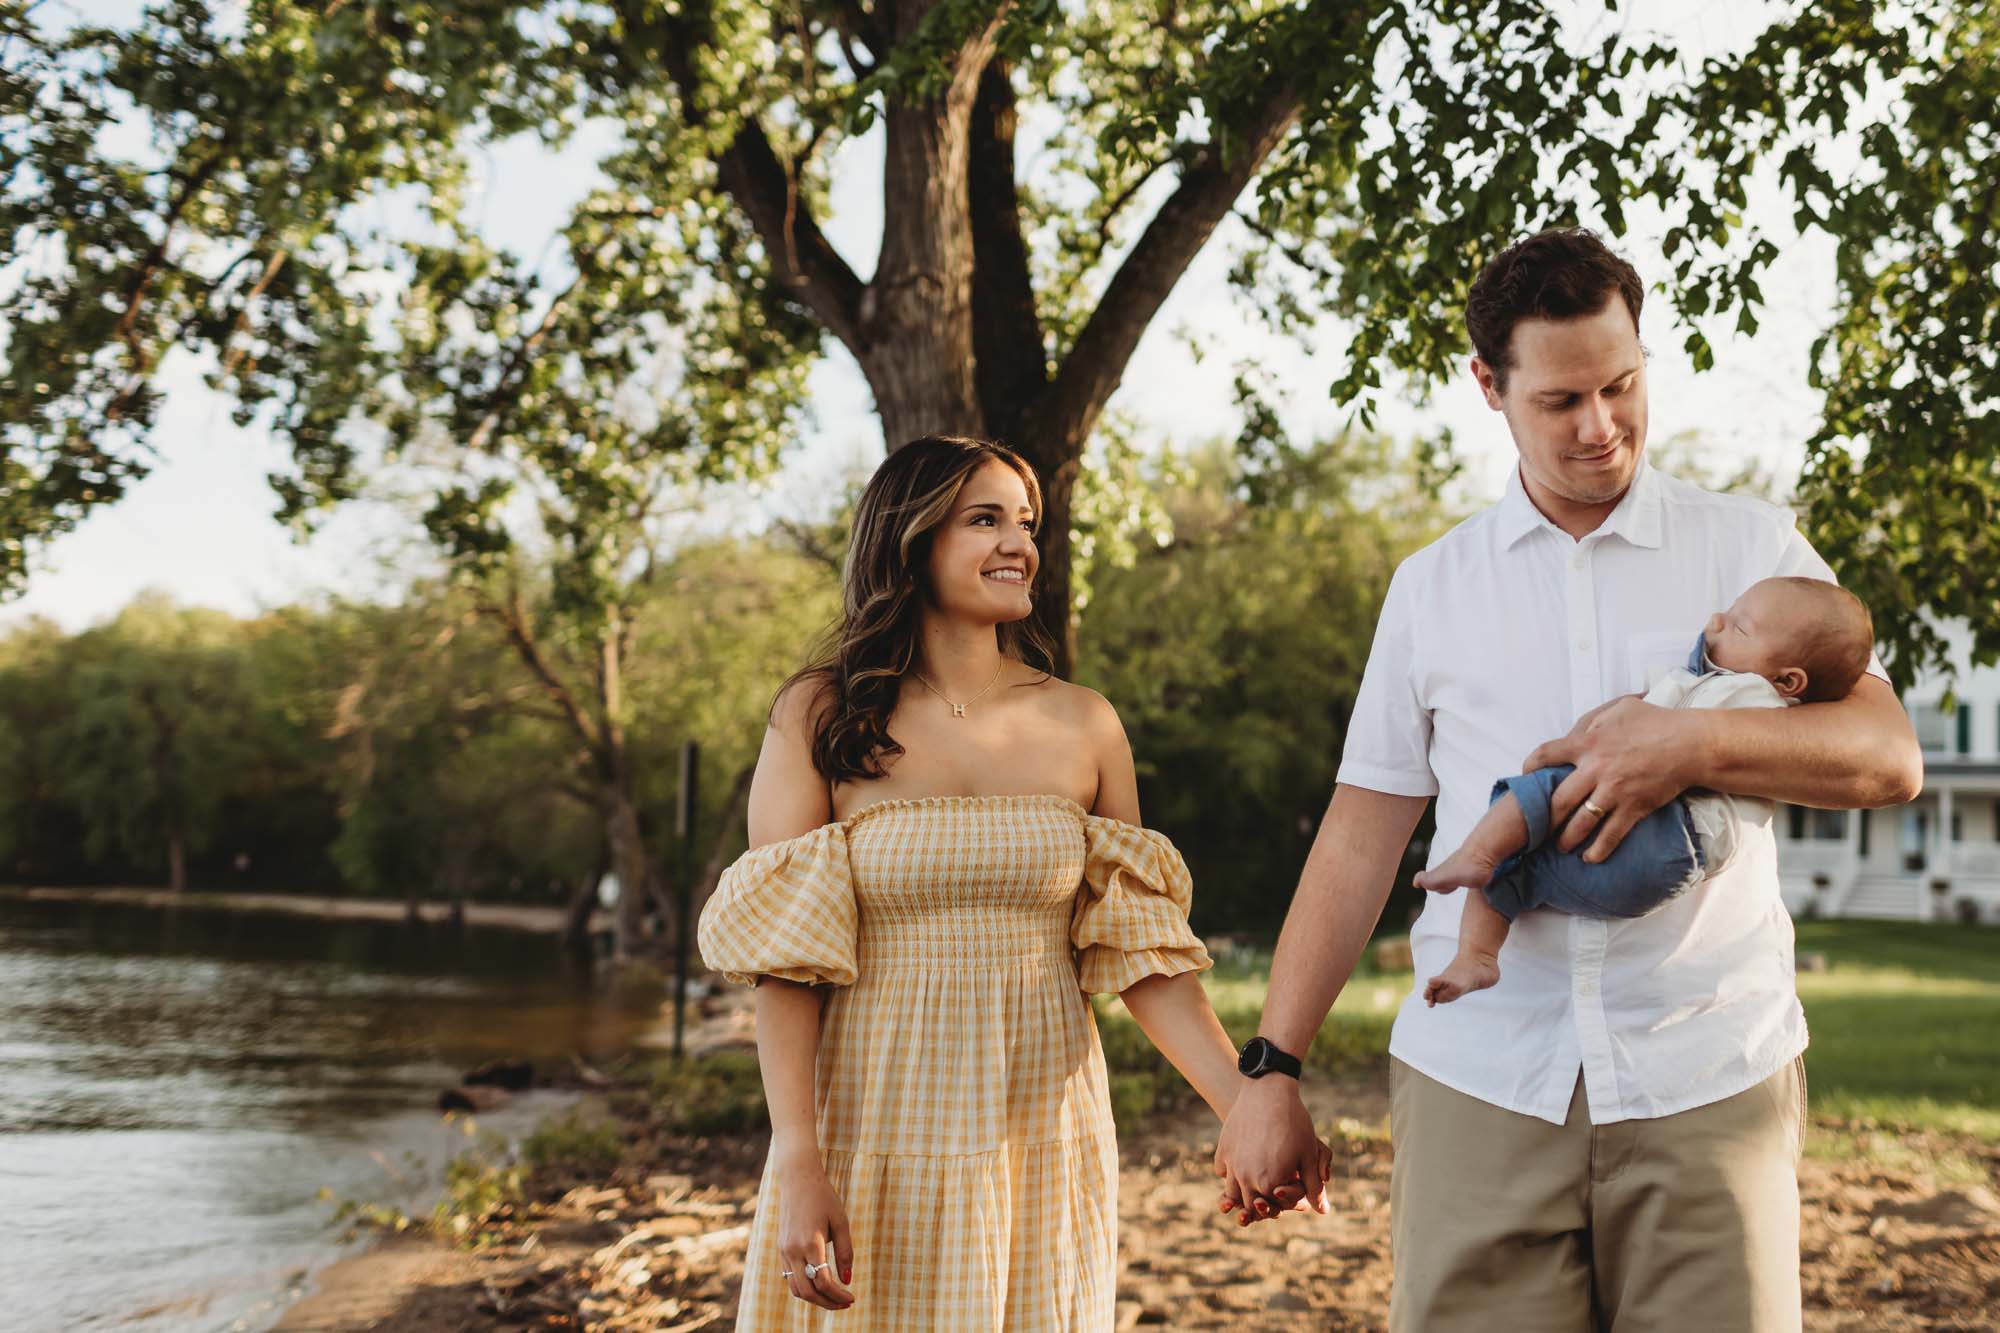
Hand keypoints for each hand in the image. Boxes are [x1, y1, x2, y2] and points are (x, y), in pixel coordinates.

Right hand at [773, 1147, 854, 1309]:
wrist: (797, 1179)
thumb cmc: (823, 1197)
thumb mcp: (841, 1221)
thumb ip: (845, 1251)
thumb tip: (848, 1279)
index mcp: (810, 1243)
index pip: (823, 1282)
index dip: (839, 1295)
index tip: (852, 1297)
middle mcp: (793, 1250)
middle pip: (807, 1292)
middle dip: (827, 1303)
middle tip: (845, 1303)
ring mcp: (784, 1251)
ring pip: (796, 1288)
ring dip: (815, 1298)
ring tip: (833, 1297)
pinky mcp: (781, 1249)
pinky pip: (790, 1277)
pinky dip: (804, 1287)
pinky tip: (819, 1284)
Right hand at [1213, 1075, 1328, 1226]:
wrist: (1268, 1091)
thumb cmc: (1294, 1124)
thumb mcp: (1309, 1155)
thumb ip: (1315, 1187)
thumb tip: (1323, 1211)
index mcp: (1270, 1185)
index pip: (1274, 1208)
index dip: (1284, 1203)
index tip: (1289, 1189)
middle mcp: (1246, 1178)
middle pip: (1251, 1205)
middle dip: (1262, 1203)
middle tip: (1271, 1191)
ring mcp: (1231, 1165)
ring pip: (1233, 1192)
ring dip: (1243, 1192)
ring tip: (1255, 1182)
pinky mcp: (1222, 1150)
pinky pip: (1222, 1171)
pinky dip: (1230, 1173)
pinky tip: (1241, 1164)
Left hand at [1521, 695, 1699, 861]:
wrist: (1691, 744)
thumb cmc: (1656, 721)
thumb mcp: (1619, 708)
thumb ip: (1592, 720)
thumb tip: (1574, 732)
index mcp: (1588, 742)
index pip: (1545, 754)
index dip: (1531, 766)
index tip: (1526, 776)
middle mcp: (1595, 769)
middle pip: (1558, 800)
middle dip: (1545, 817)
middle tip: (1539, 827)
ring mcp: (1614, 791)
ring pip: (1580, 822)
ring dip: (1567, 838)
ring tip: (1561, 846)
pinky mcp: (1634, 807)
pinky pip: (1611, 834)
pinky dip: (1598, 849)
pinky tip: (1590, 858)